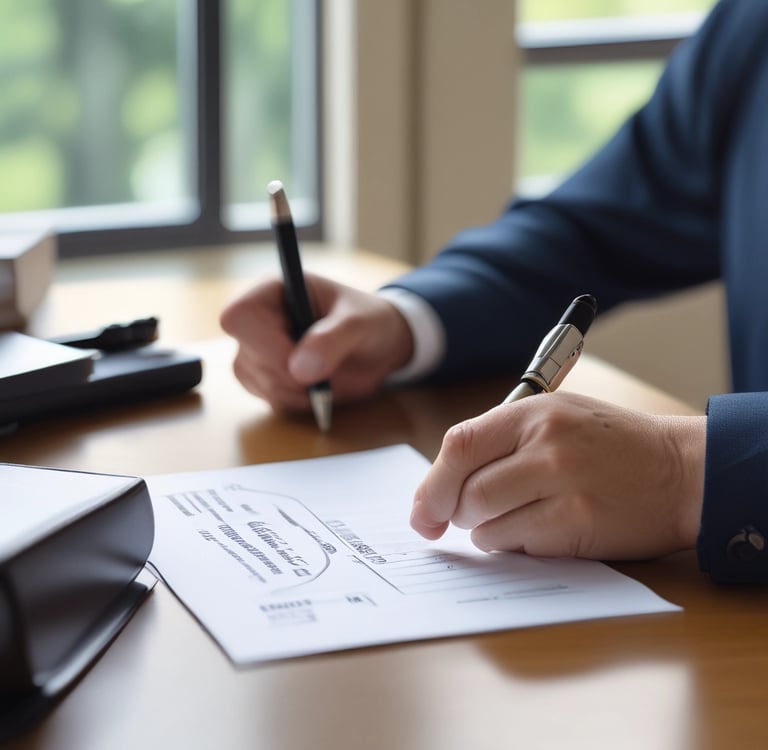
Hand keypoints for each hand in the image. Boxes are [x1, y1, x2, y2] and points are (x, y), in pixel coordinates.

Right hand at [220, 273, 413, 412]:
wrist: (377, 347)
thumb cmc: (368, 321)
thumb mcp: (360, 323)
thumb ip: (333, 339)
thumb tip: (299, 368)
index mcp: (272, 291)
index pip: (238, 316)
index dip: (265, 344)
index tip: (302, 360)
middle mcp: (256, 319)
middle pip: (248, 358)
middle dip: (292, 375)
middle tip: (329, 371)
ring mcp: (255, 351)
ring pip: (259, 383)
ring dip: (300, 391)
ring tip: (330, 375)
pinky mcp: (263, 379)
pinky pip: (271, 400)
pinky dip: (301, 402)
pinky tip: (320, 387)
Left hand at [410, 392, 705, 560]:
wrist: (682, 470)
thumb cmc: (612, 444)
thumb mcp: (556, 417)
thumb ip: (500, 441)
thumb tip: (441, 486)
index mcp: (533, 412)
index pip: (459, 444)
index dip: (431, 483)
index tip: (423, 511)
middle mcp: (546, 445)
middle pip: (466, 490)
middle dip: (454, 512)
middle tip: (464, 517)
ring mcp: (563, 485)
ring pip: (485, 522)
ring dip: (484, 531)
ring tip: (509, 521)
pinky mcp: (578, 525)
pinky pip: (517, 544)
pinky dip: (513, 544)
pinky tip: (537, 531)